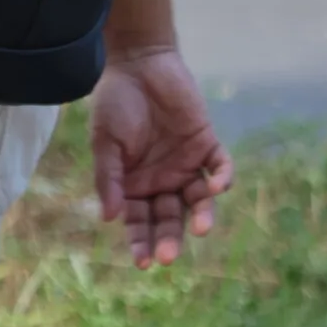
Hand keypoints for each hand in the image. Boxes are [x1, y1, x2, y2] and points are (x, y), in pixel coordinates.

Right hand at [91, 45, 233, 268]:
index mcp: (133, 182)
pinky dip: (221, 178)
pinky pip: (219, 168)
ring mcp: (186, 164)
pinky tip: (217, 186)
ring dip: (200, 216)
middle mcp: (161, 179)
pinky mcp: (207, 145)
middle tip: (168, 257)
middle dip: (168, 237)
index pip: (138, 219)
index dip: (140, 241)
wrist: (139, 64)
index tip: (143, 262)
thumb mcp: (105, 142)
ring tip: (199, 229)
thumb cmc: (115, 102)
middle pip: (168, 217)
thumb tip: (109, 218)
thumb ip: (108, 178)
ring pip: (198, 200)